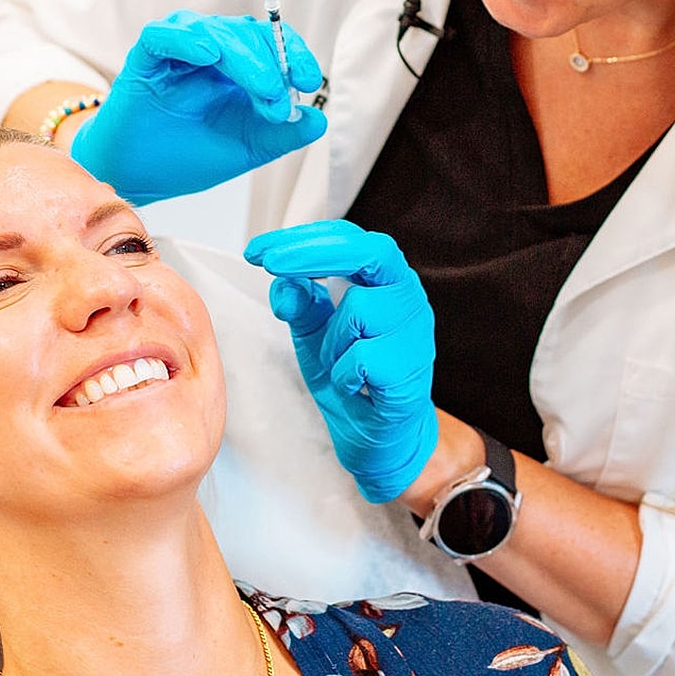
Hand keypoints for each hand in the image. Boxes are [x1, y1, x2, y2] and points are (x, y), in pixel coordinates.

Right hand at [70, 11, 325, 203]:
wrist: (141, 177)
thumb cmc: (189, 156)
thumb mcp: (247, 148)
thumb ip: (283, 134)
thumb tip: (319, 119)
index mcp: (238, 66)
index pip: (272, 42)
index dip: (294, 54)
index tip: (310, 81)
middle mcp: (210, 50)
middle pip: (246, 33)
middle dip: (270, 65)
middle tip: (278, 100)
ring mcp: (177, 50)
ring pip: (214, 31)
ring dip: (243, 58)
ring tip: (260, 88)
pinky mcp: (145, 57)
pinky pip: (164, 35)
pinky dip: (186, 40)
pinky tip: (207, 54)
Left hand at [244, 220, 437, 503]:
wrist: (379, 437)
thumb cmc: (352, 376)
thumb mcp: (314, 334)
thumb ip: (300, 304)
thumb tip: (282, 280)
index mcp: (383, 280)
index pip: (347, 240)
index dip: (302, 238)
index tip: (257, 249)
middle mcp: (407, 296)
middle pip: (368, 251)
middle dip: (312, 254)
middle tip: (268, 263)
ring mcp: (416, 331)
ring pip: (360, 309)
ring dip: (331, 339)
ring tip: (337, 364)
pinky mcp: (414, 368)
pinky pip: (363, 357)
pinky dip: (345, 373)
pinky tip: (355, 387)